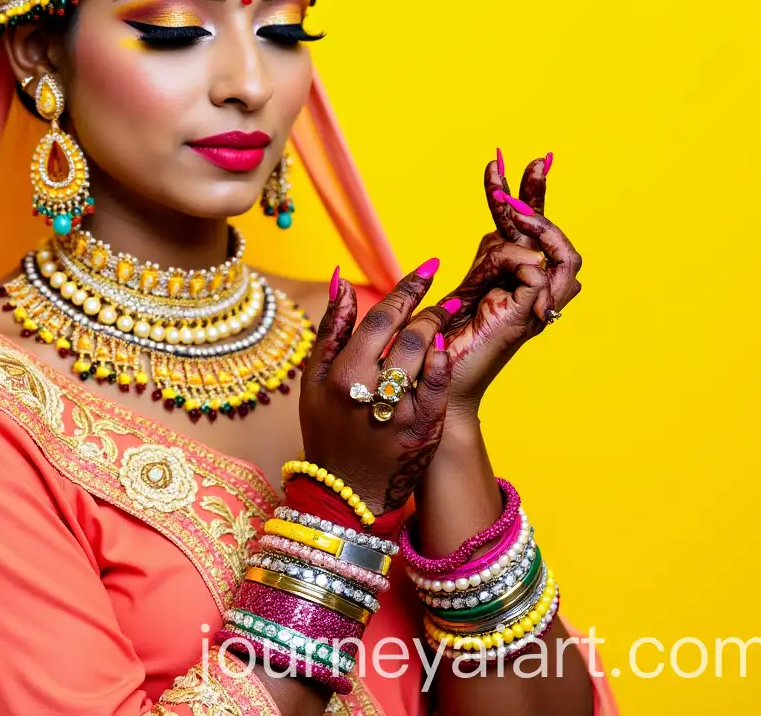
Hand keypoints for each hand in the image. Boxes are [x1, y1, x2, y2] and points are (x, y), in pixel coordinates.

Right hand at [299, 266, 452, 512]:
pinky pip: (438, 386)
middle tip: (446, 292)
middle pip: (408, 332)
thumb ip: (330, 329)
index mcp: (340, 374)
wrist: (344, 493)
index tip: (428, 268)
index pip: (380, 317)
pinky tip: (443, 350)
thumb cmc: (326, 431)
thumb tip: (341, 281)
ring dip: (439, 328)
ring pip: (425, 354)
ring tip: (448, 316)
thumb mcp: (312, 380)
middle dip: (431, 306)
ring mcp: (397, 411)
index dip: (407, 288)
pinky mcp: (422, 430)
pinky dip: (443, 362)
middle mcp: (368, 390)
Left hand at [438, 152, 582, 417]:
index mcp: (509, 276)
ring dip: (542, 226)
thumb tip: (498, 232)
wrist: (432, 382)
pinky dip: (524, 259)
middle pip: (552, 235)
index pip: (522, 228)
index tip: (495, 160)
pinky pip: (540, 274)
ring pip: (565, 255)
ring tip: (514, 210)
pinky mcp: (525, 318)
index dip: (516, 191)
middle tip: (533, 161)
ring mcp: (532, 304)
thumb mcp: (461, 287)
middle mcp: (528, 288)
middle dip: (540, 193)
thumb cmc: (439, 342)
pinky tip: (497, 257)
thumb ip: (485, 261)